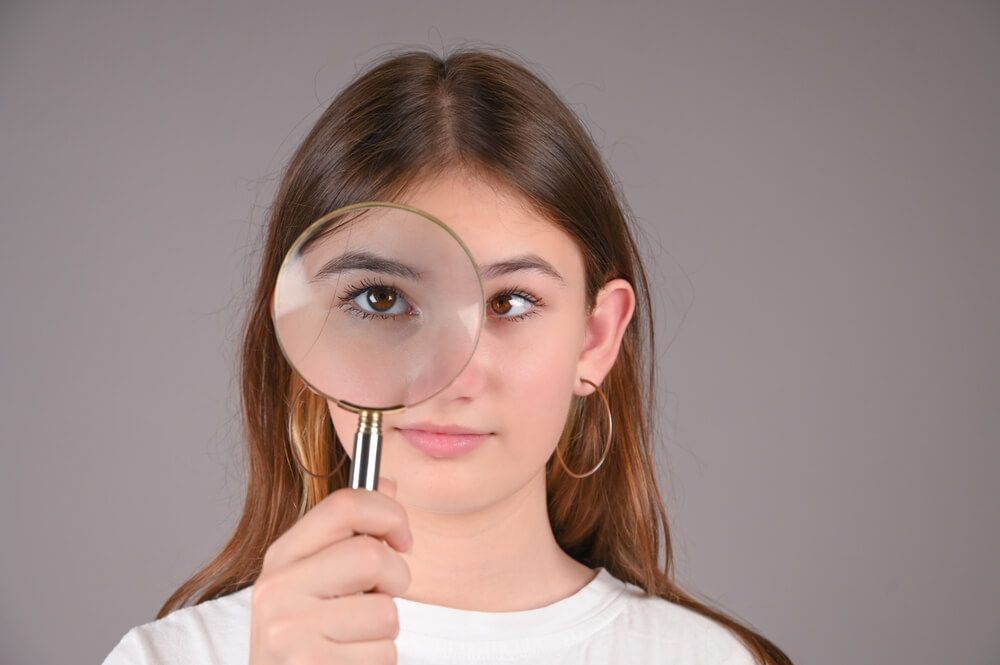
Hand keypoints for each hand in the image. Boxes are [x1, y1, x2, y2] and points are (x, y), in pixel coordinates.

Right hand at [249, 479, 412, 664]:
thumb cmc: (308, 635)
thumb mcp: (317, 577)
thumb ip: (350, 532)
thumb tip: (387, 483)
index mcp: (281, 556)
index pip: (344, 505)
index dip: (388, 514)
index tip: (402, 538)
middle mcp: (277, 588)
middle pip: (371, 555)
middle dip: (395, 578)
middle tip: (382, 595)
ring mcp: (289, 631)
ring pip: (385, 611)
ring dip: (386, 629)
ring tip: (357, 638)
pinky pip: (383, 653)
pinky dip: (379, 661)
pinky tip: (350, 662)